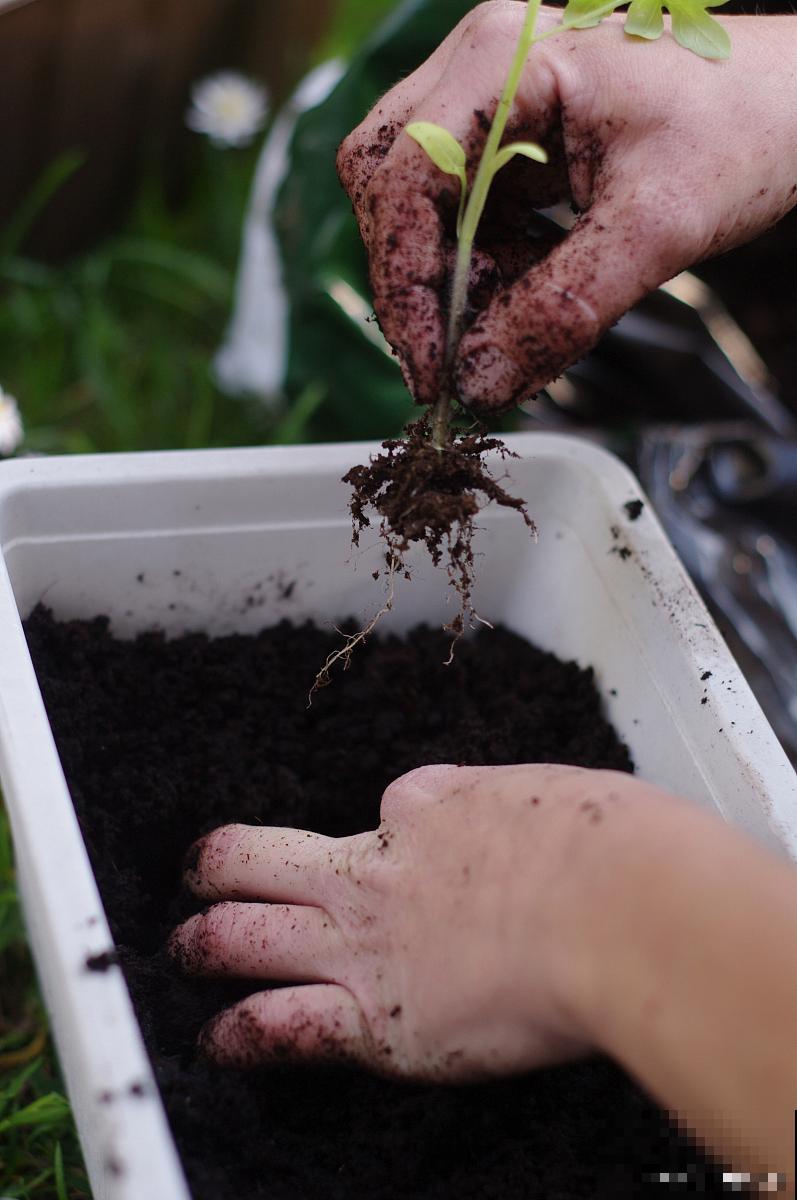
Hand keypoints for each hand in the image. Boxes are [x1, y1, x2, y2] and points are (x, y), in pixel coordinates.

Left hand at [168, 763, 642, 1079]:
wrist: (616, 910)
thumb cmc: (611, 849)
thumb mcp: (560, 795)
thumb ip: (525, 810)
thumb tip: (533, 826)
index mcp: (430, 806)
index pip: (386, 808)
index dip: (389, 828)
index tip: (399, 843)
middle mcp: (376, 869)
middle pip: (260, 857)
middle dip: (221, 866)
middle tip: (205, 873)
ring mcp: (362, 943)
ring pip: (242, 935)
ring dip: (204, 943)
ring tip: (186, 950)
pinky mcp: (373, 1018)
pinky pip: (279, 1025)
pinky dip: (240, 1033)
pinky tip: (220, 1040)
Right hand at [337, 4, 796, 410]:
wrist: (795, 105)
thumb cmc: (744, 129)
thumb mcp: (655, 229)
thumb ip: (561, 310)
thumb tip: (479, 383)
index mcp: (508, 59)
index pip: (404, 176)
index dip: (404, 282)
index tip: (431, 367)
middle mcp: (483, 68)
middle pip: (389, 184)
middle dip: (416, 282)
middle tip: (452, 361)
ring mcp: (491, 102)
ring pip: (420, 210)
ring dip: (456, 285)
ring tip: (513, 331)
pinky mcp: (509, 142)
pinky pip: (463, 219)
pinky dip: (485, 274)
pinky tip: (529, 298)